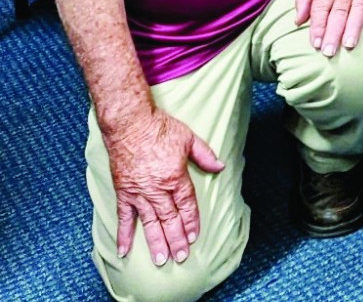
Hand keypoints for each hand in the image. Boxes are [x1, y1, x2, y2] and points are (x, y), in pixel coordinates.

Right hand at [103, 108, 224, 266]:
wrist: (129, 124)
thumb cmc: (159, 128)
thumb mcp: (189, 138)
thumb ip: (205, 155)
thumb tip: (220, 166)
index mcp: (175, 177)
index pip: (186, 205)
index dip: (191, 222)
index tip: (194, 237)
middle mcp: (156, 189)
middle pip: (169, 218)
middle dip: (176, 239)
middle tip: (180, 257)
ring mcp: (138, 192)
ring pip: (149, 222)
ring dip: (156, 242)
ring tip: (162, 259)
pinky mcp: (123, 192)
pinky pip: (124, 217)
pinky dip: (124, 234)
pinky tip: (125, 250)